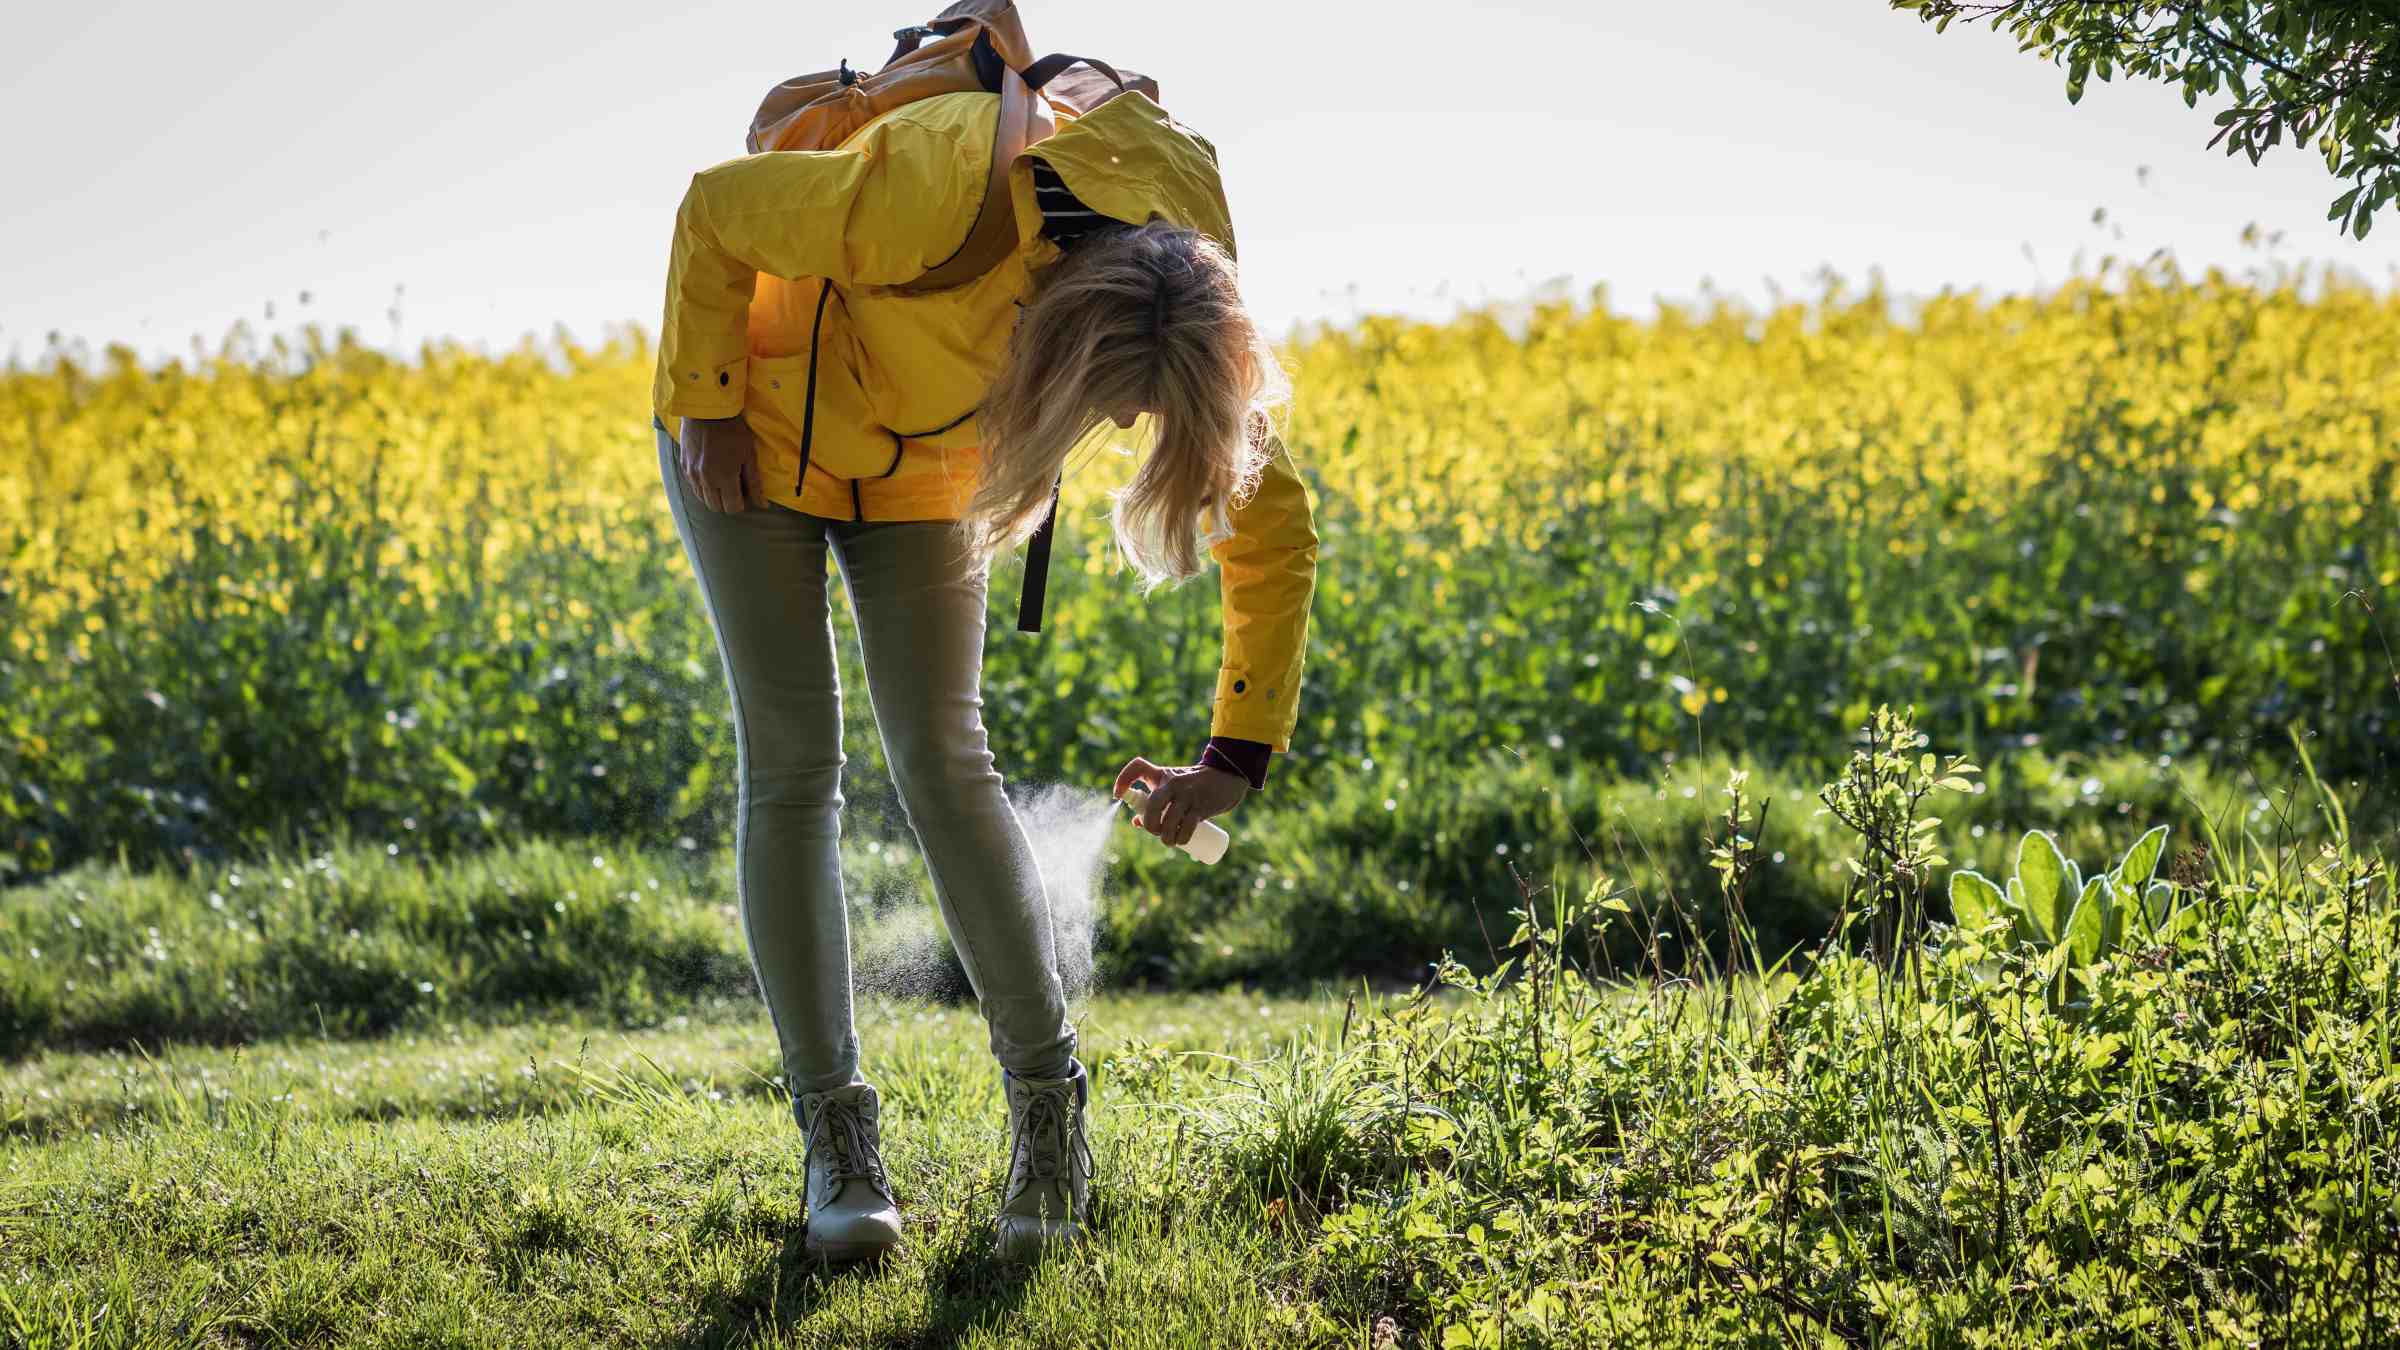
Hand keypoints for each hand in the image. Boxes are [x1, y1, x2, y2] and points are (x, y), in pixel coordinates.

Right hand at [679, 413, 768, 513]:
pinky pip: (693, 486)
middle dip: (728, 503)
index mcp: (724, 478)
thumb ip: (754, 483)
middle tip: (736, 488)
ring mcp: (691, 474)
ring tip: (723, 480)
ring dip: (714, 496)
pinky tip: (711, 474)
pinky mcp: (683, 466)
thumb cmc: (733, 431)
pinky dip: (703, 486)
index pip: (732, 507)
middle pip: (716, 507)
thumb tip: (763, 505)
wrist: (707, 410)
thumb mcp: (749, 455)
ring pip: (703, 499)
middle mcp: (705, 480)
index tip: (746, 493)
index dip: (742, 503)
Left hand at [1113, 756, 1246, 847]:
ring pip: (1168, 821)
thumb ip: (1153, 800)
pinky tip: (1181, 841)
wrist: (1226, 776)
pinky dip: (1181, 838)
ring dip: (1166, 838)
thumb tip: (1135, 823)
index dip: (1123, 779)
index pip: (1137, 767)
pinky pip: (1186, 827)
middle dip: (1149, 824)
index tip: (1117, 794)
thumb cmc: (1193, 783)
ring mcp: (1187, 795)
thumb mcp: (1172, 784)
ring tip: (1170, 841)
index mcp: (1162, 775)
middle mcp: (1172, 784)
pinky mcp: (1201, 807)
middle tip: (1155, 831)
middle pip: (1151, 804)